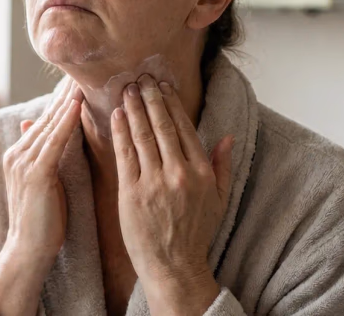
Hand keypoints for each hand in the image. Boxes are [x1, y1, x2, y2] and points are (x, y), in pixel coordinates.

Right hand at [0, 79, 82, 315]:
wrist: (28, 251)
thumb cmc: (42, 221)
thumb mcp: (39, 182)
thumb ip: (39, 153)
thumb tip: (32, 125)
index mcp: (19, 155)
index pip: (45, 120)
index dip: (61, 99)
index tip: (77, 78)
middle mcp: (17, 154)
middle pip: (46, 115)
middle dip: (64, 92)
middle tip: (81, 66)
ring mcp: (23, 163)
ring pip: (50, 123)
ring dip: (67, 99)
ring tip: (82, 76)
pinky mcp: (34, 174)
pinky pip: (53, 142)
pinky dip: (65, 121)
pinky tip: (77, 105)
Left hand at [110, 76, 232, 313]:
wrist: (173, 266)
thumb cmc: (195, 234)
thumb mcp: (219, 200)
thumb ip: (222, 166)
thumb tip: (227, 137)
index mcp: (201, 172)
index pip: (184, 127)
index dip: (172, 103)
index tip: (163, 85)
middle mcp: (178, 173)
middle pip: (161, 125)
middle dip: (150, 97)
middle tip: (141, 77)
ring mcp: (154, 182)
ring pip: (142, 135)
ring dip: (134, 108)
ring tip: (127, 89)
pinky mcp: (132, 192)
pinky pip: (125, 154)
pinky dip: (120, 132)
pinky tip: (116, 115)